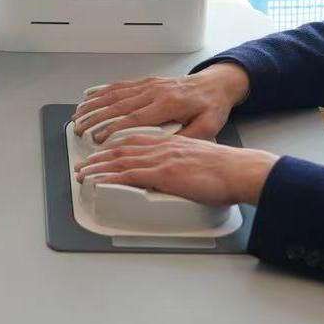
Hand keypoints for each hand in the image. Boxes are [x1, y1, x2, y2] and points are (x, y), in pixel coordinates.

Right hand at [72, 63, 250, 142]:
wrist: (217, 84)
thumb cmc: (212, 106)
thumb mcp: (207, 127)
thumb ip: (186, 137)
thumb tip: (164, 148)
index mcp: (168, 104)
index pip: (134, 118)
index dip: (113, 128)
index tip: (99, 139)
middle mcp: (155, 91)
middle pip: (118, 105)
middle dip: (95, 117)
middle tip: (80, 130)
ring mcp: (150, 85)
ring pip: (115, 93)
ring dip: (94, 104)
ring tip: (78, 115)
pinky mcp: (147, 82)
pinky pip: (121, 85)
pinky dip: (102, 91)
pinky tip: (90, 96)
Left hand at [75, 132, 277, 205]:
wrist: (239, 170)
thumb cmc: (226, 169)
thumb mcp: (200, 158)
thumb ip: (184, 163)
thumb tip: (178, 174)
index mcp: (171, 143)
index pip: (135, 141)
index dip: (115, 146)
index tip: (102, 152)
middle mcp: (162, 147)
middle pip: (122, 149)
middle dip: (99, 158)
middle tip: (84, 165)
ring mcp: (161, 159)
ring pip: (120, 160)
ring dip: (98, 168)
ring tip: (84, 175)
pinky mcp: (163, 174)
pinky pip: (129, 174)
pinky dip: (110, 177)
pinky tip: (99, 182)